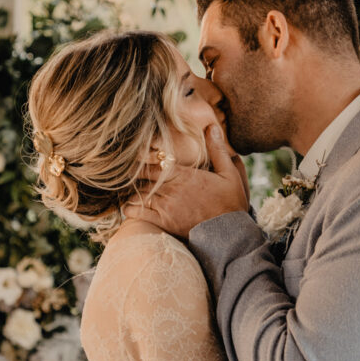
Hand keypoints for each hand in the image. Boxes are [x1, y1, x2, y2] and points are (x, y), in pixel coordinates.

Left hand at [124, 125, 249, 237]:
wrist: (229, 234)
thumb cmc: (230, 203)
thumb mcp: (229, 173)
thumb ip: (217, 150)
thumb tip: (213, 127)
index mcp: (184, 175)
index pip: (154, 162)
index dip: (143, 160)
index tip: (138, 159)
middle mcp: (171, 189)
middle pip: (143, 177)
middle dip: (136, 176)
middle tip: (129, 174)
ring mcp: (165, 206)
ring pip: (137, 193)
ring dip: (133, 191)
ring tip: (131, 189)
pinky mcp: (163, 222)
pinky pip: (137, 213)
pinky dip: (130, 208)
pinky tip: (130, 206)